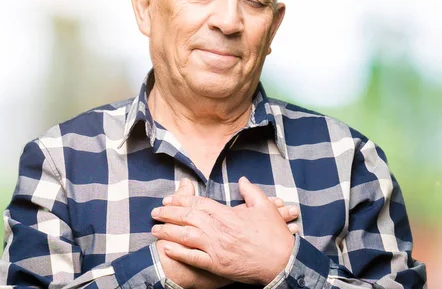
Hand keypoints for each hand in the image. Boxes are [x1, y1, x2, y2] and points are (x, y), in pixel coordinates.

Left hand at [151, 177, 295, 284]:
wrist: (281, 262)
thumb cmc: (275, 235)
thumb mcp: (265, 207)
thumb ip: (251, 191)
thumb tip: (242, 180)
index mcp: (229, 215)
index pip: (199, 204)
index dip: (182, 200)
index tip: (169, 199)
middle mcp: (219, 231)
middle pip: (188, 218)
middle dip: (169, 214)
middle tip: (155, 212)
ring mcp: (217, 249)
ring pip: (186, 237)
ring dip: (168, 231)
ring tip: (155, 229)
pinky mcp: (217, 265)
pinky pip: (193, 258)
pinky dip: (178, 253)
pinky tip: (166, 248)